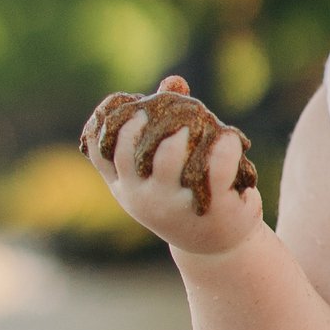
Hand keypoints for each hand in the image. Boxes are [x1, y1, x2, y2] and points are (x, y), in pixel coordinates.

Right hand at [79, 75, 263, 260]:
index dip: (104, 122)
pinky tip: (230, 137)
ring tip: (192, 123)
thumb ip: (166, 122)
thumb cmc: (185, 196)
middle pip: (128, 155)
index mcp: (125, 186)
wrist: (216, 247)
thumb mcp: (165, 168)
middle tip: (150, 111)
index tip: (123, 103)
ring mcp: (175, 204)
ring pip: (168, 162)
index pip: (99, 152)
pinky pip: (216, 171)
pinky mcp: (212, 207)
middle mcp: (143, 197)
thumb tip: (175, 81)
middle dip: (136, 127)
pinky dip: (225, 147)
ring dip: (177, 137)